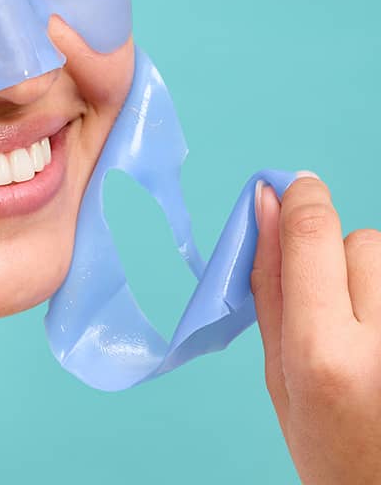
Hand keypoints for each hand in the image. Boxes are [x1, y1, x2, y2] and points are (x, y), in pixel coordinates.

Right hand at [251, 171, 380, 484]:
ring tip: (364, 330)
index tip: (287, 185)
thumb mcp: (276, 372)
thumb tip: (263, 206)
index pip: (313, 234)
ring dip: (369, 276)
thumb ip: (268, 281)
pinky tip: (380, 336)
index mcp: (324, 354)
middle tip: (330, 306)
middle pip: (361, 242)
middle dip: (335, 255)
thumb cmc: (326, 446)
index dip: (300, 197)